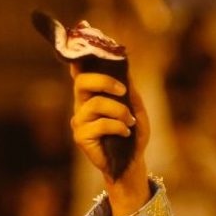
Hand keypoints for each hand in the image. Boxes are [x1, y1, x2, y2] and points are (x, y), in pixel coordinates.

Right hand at [70, 68, 151, 215]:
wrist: (131, 162)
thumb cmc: (133, 134)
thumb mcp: (136, 109)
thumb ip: (130, 91)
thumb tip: (126, 71)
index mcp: (93, 95)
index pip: (80, 73)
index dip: (81, 61)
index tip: (91, 53)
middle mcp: (82, 105)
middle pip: (82, 82)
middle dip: (104, 81)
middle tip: (122, 91)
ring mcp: (79, 120)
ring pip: (96, 104)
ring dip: (119, 111)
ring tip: (130, 121)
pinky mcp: (81, 136)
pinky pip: (100, 124)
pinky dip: (118, 126)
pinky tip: (125, 132)